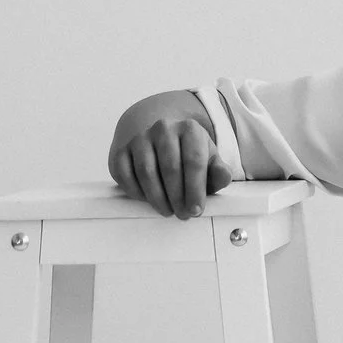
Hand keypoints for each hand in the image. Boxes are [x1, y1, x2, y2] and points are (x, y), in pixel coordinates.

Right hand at [108, 111, 229, 218]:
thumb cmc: (187, 152)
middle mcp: (163, 129)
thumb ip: (219, 170)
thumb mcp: (208, 158)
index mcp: (189, 129)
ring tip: (167, 210)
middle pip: (170, 168)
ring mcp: (139, 138)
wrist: (157, 135)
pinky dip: (136, 192)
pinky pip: (125, 175)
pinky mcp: (120, 150)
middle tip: (182, 214)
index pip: (194, 161)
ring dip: (157, 197)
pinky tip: (148, 200)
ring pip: (146, 172)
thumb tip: (223, 177)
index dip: (196, 189)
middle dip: (177, 196)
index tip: (196, 210)